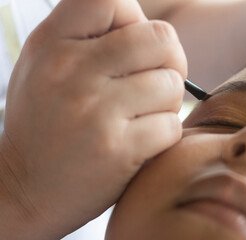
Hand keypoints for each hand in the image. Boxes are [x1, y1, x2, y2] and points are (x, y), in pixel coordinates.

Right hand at [0, 0, 186, 238]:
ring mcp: (96, 112)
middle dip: (170, 61)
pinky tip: (141, 141)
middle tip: (155, 81)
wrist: (23, 190)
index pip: (113, 1)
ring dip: (167, 102)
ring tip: (143, 115)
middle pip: (161, 39)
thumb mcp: (46, 66)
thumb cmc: (43, 124)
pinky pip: (171, 126)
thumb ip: (88, 37)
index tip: (133, 47)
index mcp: (53, 44)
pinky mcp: (118, 150)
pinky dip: (164, 134)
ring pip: (172, 85)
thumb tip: (144, 26)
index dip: (136, 20)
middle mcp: (73, 72)